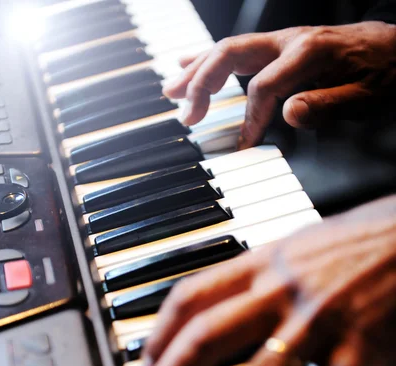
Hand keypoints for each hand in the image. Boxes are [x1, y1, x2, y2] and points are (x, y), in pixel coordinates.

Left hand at [130, 196, 395, 365]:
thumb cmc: (363, 238)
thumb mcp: (300, 244)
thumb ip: (262, 274)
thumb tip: (228, 303)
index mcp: (264, 263)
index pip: (190, 297)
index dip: (158, 335)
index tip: (145, 365)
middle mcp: (281, 290)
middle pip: (206, 337)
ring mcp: (319, 319)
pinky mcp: (360, 346)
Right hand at [163, 22, 395, 148]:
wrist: (395, 45)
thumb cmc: (381, 71)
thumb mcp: (364, 95)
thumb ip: (326, 104)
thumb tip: (288, 114)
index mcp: (307, 53)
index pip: (262, 87)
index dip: (250, 119)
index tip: (244, 146)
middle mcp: (288, 41)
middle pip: (230, 55)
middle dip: (202, 84)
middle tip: (185, 114)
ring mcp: (281, 40)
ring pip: (227, 50)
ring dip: (196, 70)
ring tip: (171, 90)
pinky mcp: (279, 46)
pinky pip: (237, 50)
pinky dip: (209, 59)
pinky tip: (188, 65)